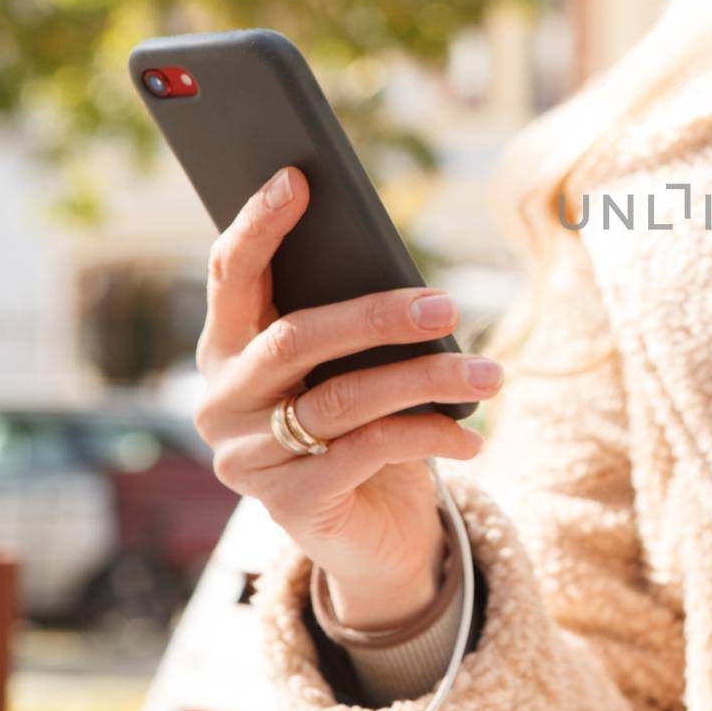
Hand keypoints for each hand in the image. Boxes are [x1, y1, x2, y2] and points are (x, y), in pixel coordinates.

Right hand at [192, 166, 502, 627]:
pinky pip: (370, 450)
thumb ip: (354, 325)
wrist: (369, 532)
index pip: (230, 274)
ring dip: (428, 378)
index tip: (299, 177)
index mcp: (228, 348)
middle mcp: (221, 400)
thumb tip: (411, 283)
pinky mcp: (290, 504)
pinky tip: (472, 433)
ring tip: (490, 372)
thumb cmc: (363, 425)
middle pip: (297, 337)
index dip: (259, 224)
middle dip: (379, 314)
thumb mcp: (353, 367)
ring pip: (345, 398)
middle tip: (448, 303)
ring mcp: (247, 457)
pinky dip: (431, 435)